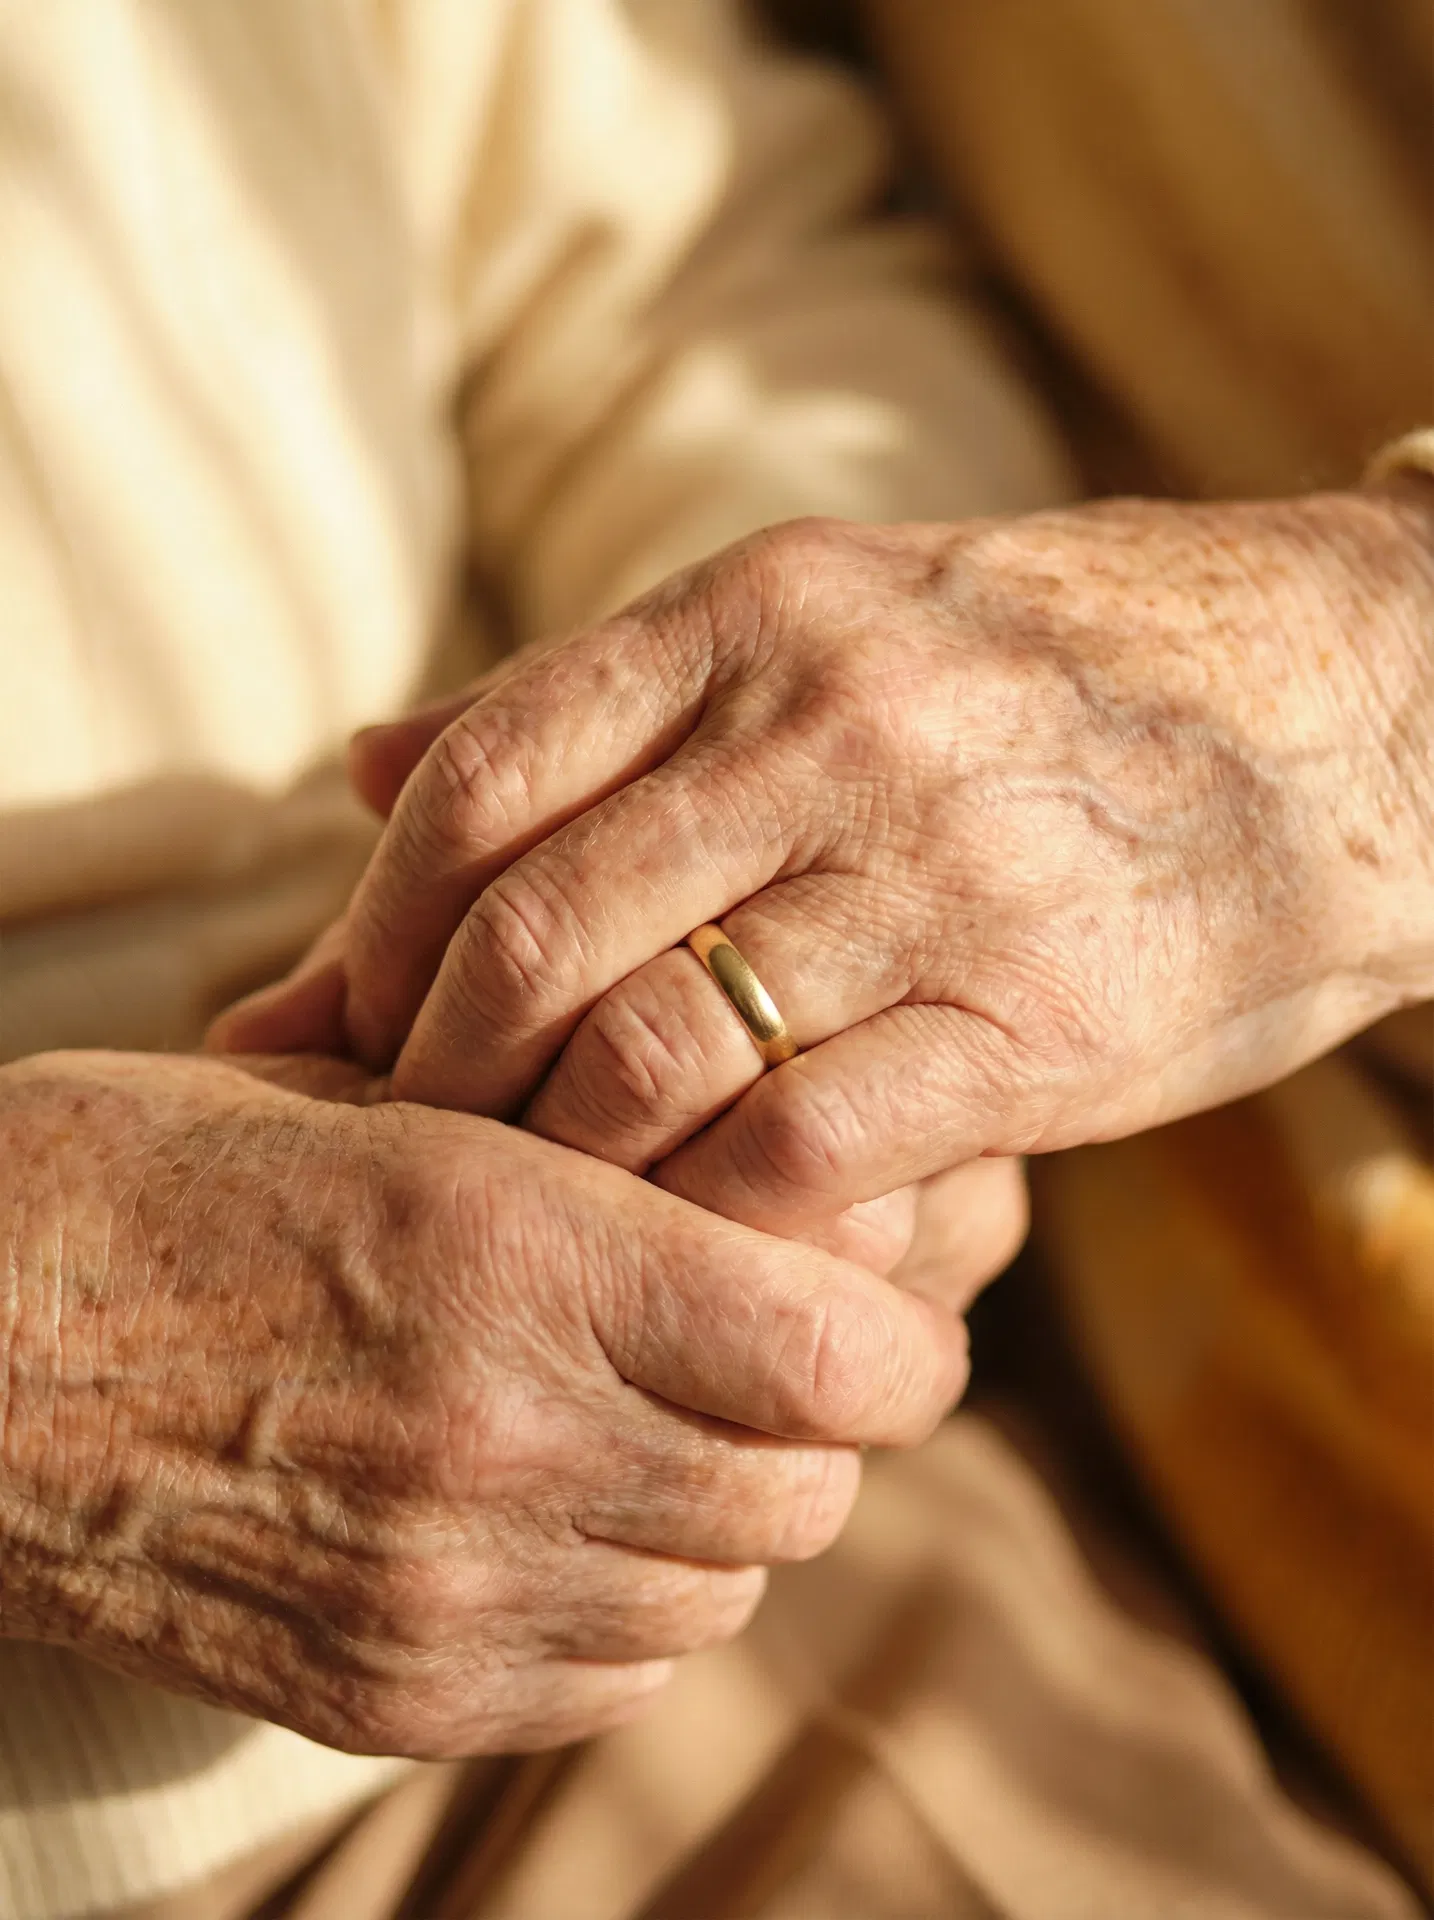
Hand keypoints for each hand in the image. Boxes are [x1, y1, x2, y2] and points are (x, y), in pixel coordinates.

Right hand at [0, 1050, 966, 1755]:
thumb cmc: (148, 1177)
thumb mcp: (377, 1099)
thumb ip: (581, 1157)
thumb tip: (750, 1185)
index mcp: (521, 1257)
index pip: (850, 1361)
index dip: (899, 1335)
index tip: (869, 1300)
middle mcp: (511, 1444)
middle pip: (810, 1491)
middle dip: (812, 1424)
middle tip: (749, 1348)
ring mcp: (450, 1596)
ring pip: (723, 1595)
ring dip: (720, 1514)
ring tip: (635, 1423)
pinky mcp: (390, 1694)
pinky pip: (611, 1682)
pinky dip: (626, 1603)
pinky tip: (548, 1514)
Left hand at [224, 491, 1433, 1243]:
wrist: (1343, 710)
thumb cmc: (1050, 677)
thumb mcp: (826, 617)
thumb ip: (595, 701)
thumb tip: (355, 763)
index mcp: (757, 616)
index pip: (479, 776)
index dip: (377, 921)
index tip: (350, 1014)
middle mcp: (828, 730)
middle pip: (532, 933)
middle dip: (433, 1069)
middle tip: (408, 1147)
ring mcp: (931, 877)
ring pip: (645, 1055)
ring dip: (559, 1161)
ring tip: (539, 1208)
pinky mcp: (1028, 1021)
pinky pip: (797, 1149)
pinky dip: (712, 1215)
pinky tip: (698, 1236)